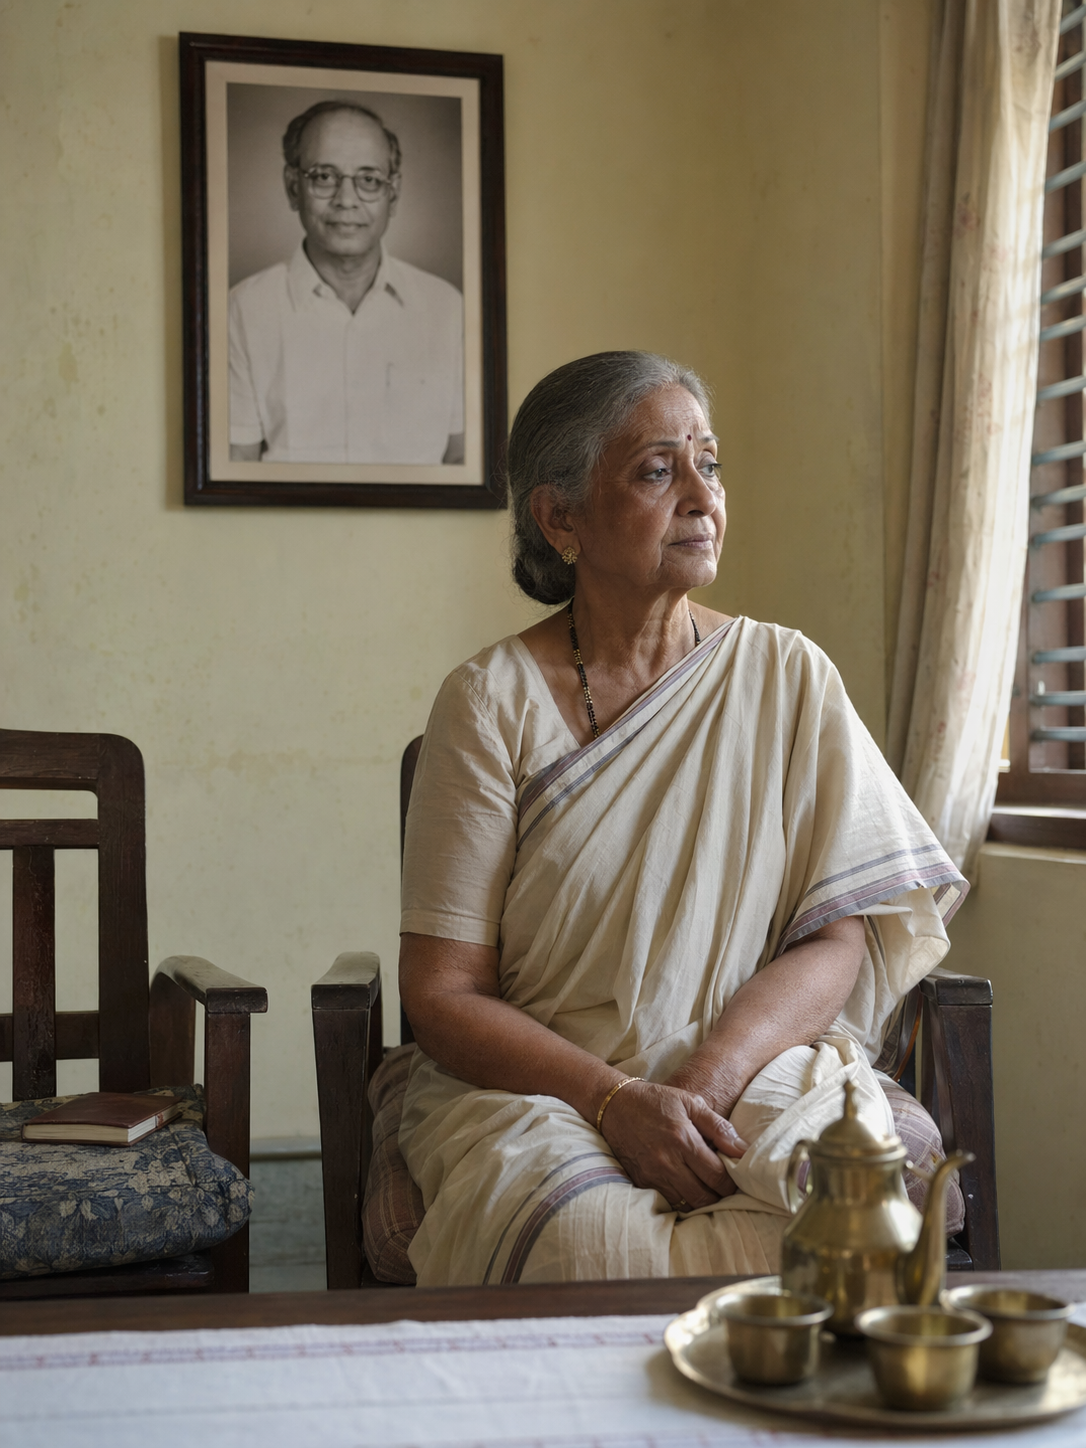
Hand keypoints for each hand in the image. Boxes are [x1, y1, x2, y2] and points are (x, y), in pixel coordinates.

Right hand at [598, 1079, 747, 1210]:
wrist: (615, 1106)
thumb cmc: (657, 1101)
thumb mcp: (691, 1102)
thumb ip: (718, 1127)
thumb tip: (743, 1150)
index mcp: (684, 1140)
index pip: (718, 1177)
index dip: (732, 1182)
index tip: (735, 1178)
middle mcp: (667, 1162)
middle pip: (704, 1197)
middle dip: (719, 1196)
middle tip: (723, 1187)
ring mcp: (652, 1175)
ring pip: (687, 1205)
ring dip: (701, 1201)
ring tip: (707, 1188)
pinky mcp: (641, 1182)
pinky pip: (668, 1202)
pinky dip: (681, 1200)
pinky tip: (687, 1188)